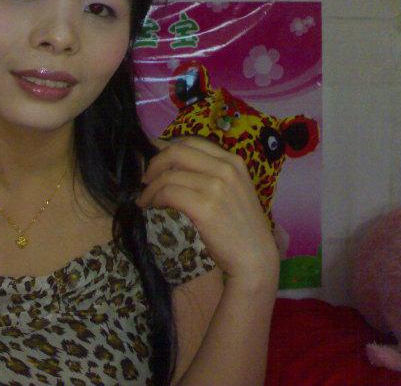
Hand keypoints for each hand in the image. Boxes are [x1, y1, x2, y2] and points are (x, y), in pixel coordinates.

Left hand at [135, 136, 279, 280]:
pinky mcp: (205, 207)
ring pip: (168, 175)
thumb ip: (210, 173)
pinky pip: (168, 193)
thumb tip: (173, 163)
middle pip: (176, 152)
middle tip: (146, 180)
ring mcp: (216, 187)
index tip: (156, 164)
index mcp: (233, 161)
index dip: (166, 150)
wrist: (255, 257)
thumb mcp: (233, 190)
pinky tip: (150, 206)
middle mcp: (226, 169)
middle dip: (154, 164)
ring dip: (150, 187)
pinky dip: (153, 198)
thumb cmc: (241, 227)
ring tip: (146, 199)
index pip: (191, 141)